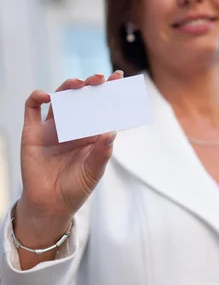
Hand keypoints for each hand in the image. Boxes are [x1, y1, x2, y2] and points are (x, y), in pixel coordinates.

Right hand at [18, 71, 123, 221]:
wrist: (50, 206)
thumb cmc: (75, 188)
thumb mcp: (93, 172)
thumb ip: (102, 153)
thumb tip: (112, 132)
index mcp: (91, 133)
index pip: (102, 107)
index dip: (110, 92)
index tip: (119, 78)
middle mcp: (72, 126)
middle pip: (82, 98)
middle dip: (91, 85)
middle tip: (100, 78)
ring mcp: (52, 127)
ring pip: (60, 98)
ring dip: (68, 86)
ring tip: (79, 83)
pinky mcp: (33, 132)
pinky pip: (32, 108)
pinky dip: (37, 97)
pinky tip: (48, 96)